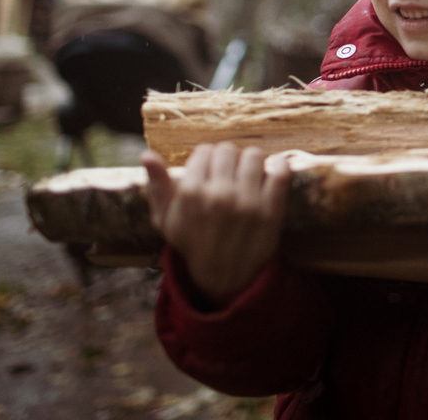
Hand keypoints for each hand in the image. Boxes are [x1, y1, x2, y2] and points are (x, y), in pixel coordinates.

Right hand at [142, 142, 291, 307]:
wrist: (224, 277)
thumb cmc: (192, 244)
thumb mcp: (165, 220)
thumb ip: (157, 185)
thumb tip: (146, 154)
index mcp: (191, 193)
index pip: (204, 150)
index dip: (207, 158)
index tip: (210, 170)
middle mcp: (219, 194)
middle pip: (229, 150)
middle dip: (228, 158)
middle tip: (229, 173)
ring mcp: (247, 201)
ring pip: (254, 156)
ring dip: (251, 162)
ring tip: (247, 175)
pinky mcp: (272, 209)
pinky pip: (281, 172)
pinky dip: (279, 167)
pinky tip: (271, 174)